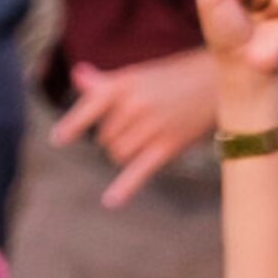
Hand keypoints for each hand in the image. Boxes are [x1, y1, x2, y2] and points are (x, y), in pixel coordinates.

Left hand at [52, 48, 216, 207]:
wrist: (219, 80)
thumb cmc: (172, 78)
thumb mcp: (137, 75)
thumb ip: (105, 82)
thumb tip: (77, 75)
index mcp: (122, 84)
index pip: (88, 107)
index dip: (71, 125)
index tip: (58, 139)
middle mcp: (133, 105)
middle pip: (104, 139)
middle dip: (115, 137)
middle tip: (141, 122)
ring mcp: (150, 126)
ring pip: (117, 155)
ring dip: (126, 153)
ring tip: (148, 136)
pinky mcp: (167, 145)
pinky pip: (138, 171)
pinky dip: (124, 188)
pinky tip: (110, 202)